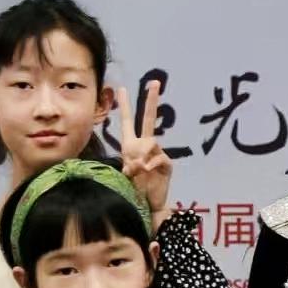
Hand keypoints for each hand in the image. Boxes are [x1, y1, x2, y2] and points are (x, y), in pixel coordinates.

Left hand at [116, 82, 172, 224]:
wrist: (148, 204)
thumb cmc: (134, 188)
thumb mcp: (126, 174)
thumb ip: (130, 165)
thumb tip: (139, 162)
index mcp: (131, 145)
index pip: (127, 121)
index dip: (125, 105)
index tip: (121, 88)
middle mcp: (145, 146)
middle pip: (149, 120)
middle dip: (151, 101)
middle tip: (155, 82)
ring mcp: (157, 153)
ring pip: (150, 143)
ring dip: (141, 155)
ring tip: (137, 170)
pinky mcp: (166, 163)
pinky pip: (158, 157)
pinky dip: (151, 164)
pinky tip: (147, 172)